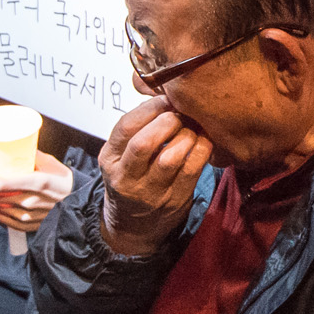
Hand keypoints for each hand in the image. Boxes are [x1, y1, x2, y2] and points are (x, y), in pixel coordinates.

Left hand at [0, 151, 75, 234]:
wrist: (82, 203)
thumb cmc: (67, 181)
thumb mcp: (52, 164)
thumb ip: (32, 156)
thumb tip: (16, 147)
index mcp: (37, 183)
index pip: (0, 183)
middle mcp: (30, 201)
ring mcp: (28, 215)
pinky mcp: (28, 225)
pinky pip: (4, 220)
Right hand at [97, 98, 211, 255]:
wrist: (133, 225)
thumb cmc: (132, 175)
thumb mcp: (121, 153)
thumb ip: (136, 125)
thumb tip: (163, 88)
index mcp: (109, 159)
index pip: (125, 128)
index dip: (149, 108)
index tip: (166, 97)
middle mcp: (126, 177)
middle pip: (145, 144)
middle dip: (168, 121)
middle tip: (181, 111)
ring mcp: (150, 192)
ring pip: (171, 157)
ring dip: (187, 135)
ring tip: (192, 125)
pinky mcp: (175, 200)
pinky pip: (193, 169)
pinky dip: (202, 148)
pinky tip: (203, 139)